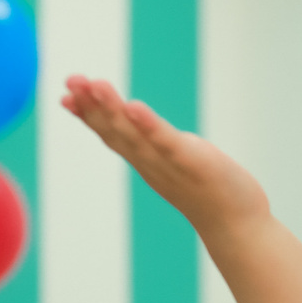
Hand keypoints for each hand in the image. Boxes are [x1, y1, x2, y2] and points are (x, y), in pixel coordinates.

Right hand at [62, 75, 267, 240]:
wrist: (236, 223)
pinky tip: (134, 107)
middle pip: (115, 130)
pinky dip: (148, 125)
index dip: (88, 115)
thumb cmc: (207, 188)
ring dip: (112, 109)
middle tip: (71, 79)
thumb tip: (144, 126)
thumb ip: (156, 144)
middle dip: (91, 105)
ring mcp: (168, 163)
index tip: (65, 95)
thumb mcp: (173, 161)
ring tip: (95, 83)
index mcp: (145, 159)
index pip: (111, 134)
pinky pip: (166, 142)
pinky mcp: (191, 162)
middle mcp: (150, 162)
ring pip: (134, 134)